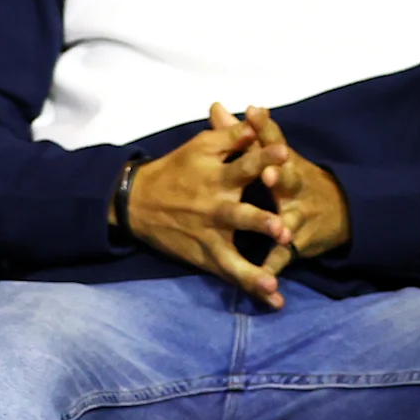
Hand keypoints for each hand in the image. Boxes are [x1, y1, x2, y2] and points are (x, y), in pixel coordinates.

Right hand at [124, 103, 295, 308]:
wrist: (136, 202)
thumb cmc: (176, 169)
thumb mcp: (201, 145)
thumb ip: (232, 134)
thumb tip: (260, 118)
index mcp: (218, 177)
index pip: (244, 164)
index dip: (263, 158)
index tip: (283, 152)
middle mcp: (216, 208)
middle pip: (241, 216)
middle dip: (261, 223)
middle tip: (283, 230)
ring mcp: (210, 236)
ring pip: (234, 256)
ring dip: (253, 271)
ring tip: (271, 282)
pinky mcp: (207, 256)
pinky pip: (231, 274)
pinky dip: (252, 288)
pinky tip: (275, 301)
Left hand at [241, 104, 349, 280]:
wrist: (340, 211)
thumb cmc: (293, 179)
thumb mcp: (273, 156)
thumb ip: (241, 135)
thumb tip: (216, 106)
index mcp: (284, 165)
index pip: (274, 143)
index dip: (266, 129)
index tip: (254, 112)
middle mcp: (294, 189)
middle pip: (288, 180)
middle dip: (280, 176)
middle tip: (269, 173)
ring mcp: (297, 217)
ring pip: (288, 220)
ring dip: (282, 225)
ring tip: (280, 230)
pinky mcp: (295, 244)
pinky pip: (282, 257)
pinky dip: (273, 269)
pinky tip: (265, 280)